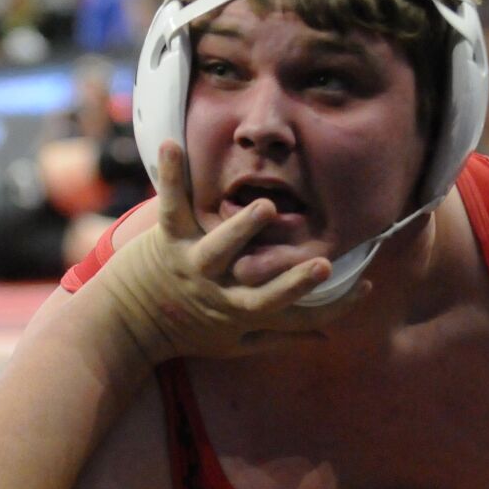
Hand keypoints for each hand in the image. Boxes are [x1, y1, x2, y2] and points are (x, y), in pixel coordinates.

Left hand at [95, 141, 365, 362]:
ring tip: (264, 206)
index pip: (296, 315)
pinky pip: (171, 207)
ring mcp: (193, 266)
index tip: (365, 286)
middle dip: (294, 280)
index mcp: (242, 316)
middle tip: (326, 264)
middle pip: (263, 291)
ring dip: (241, 228)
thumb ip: (282, 336)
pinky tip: (172, 144)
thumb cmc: (187, 333)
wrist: (123, 329)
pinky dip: (170, 176)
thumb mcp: (237, 344)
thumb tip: (326, 334)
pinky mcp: (166, 242)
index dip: (333, 306)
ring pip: (219, 250)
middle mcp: (220, 294)